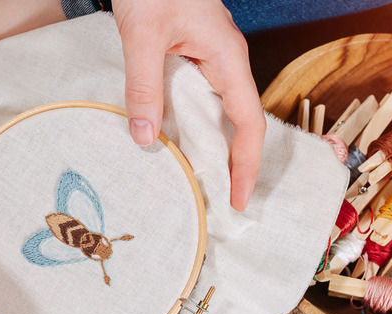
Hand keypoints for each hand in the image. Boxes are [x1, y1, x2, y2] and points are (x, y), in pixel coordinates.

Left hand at [112, 0, 265, 210]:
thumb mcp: (142, 35)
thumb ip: (143, 87)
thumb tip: (144, 139)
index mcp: (227, 57)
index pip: (248, 124)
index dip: (246, 166)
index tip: (237, 199)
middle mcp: (227, 61)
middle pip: (241, 124)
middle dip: (235, 164)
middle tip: (220, 201)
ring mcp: (213, 57)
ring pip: (222, 112)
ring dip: (215, 147)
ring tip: (202, 181)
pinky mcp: (196, 53)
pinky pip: (202, 98)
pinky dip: (195, 125)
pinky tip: (178, 141)